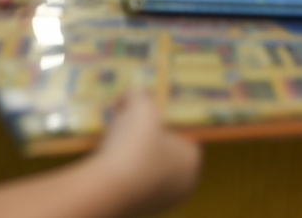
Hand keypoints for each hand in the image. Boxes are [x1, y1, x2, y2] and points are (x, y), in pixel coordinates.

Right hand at [94, 91, 200, 215]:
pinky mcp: (142, 212)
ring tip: (112, 148)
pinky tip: (108, 168)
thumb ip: (138, 95)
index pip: (181, 137)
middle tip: (125, 131)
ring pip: (149, 173)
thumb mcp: (139, 105)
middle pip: (165, 156)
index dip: (160, 126)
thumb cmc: (135, 143)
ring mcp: (164, 202)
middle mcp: (185, 183)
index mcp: (193, 158)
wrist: (111, 187)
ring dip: (133, 161)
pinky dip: (123, 177)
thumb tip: (130, 97)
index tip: (140, 120)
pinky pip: (134, 187)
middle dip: (147, 144)